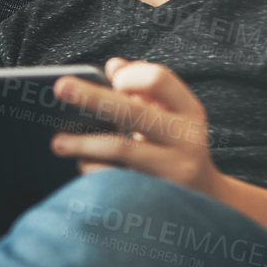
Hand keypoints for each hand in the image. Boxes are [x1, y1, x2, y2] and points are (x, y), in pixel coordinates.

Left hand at [50, 58, 223, 198]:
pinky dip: (94, 169)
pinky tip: (81, 165)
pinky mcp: (157, 195)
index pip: (158, 79)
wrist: (208, 202)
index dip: (130, 76)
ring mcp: (173, 169)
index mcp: (189, 111)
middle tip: (60, 87)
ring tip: (57, 143)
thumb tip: (113, 65)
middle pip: (132, 111)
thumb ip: (144, 90)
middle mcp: (186, 138)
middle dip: (92, 97)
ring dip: (83, 143)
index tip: (114, 81)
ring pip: (120, 148)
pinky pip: (115, 179)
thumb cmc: (177, 148)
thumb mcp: (170, 117)